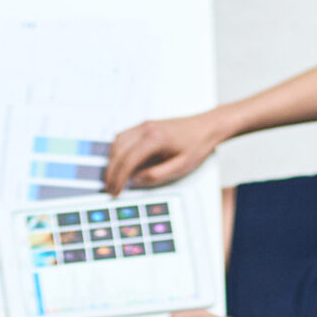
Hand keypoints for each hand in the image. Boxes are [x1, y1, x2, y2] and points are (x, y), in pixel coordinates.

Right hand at [104, 109, 233, 196]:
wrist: (206, 127)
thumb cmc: (197, 144)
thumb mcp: (180, 167)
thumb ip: (156, 176)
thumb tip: (136, 180)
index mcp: (154, 139)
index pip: (127, 161)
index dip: (118, 179)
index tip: (115, 191)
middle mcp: (146, 129)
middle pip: (118, 151)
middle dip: (111, 172)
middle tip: (110, 188)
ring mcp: (144, 125)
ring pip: (116, 142)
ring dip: (112, 161)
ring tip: (113, 177)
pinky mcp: (144, 125)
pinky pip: (123, 136)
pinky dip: (117, 150)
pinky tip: (119, 162)